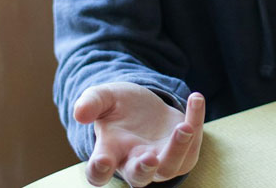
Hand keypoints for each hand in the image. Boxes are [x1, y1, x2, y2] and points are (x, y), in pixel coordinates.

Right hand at [74, 83, 204, 186]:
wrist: (144, 106)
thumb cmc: (118, 107)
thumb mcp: (103, 97)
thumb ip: (91, 103)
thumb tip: (80, 114)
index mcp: (110, 153)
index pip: (99, 173)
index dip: (99, 171)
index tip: (102, 161)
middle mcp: (135, 162)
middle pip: (139, 177)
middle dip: (144, 169)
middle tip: (149, 158)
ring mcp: (161, 161)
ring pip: (170, 167)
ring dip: (178, 149)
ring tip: (184, 127)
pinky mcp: (184, 152)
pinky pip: (192, 142)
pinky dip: (195, 120)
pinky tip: (195, 98)